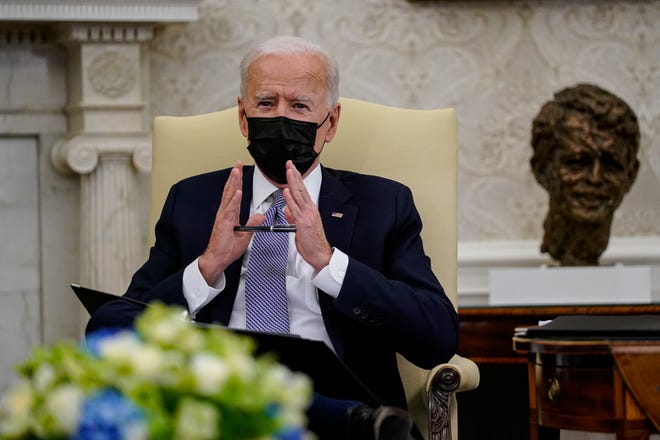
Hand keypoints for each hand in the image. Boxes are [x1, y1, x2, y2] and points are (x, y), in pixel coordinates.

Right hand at [199, 161, 264, 283]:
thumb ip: (253, 223)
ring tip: (236, 171)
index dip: (237, 181)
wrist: (217, 259)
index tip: (239, 170)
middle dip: (234, 176)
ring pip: (229, 196)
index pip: (234, 194)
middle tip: (237, 164)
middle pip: (230, 191)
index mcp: (229, 214)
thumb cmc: (227, 249)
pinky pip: (230, 209)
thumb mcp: (245, 234)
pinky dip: (235, 200)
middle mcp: (225, 213)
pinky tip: (238, 192)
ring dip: (233, 183)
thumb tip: (261, 215)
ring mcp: (223, 217)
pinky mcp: (223, 224)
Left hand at [283, 161, 332, 270]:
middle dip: (294, 175)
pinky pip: (295, 209)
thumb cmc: (312, 242)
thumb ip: (294, 217)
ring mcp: (307, 215)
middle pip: (301, 189)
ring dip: (293, 182)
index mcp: (310, 210)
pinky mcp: (304, 223)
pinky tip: (286, 191)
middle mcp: (310, 210)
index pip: (302, 190)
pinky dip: (290, 199)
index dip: (297, 179)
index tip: (292, 169)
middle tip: (289, 164)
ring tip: (289, 171)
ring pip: (298, 196)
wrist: (321, 254)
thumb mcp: (300, 227)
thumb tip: (288, 211)